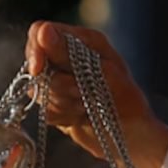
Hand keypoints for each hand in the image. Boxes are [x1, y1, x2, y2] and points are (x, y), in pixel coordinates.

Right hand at [24, 20, 167, 167]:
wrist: (132, 137)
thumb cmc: (127, 101)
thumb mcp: (101, 72)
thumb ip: (69, 53)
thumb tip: (43, 31)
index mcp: (82, 41)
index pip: (40, 32)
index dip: (35, 50)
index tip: (38, 70)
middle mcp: (68, 58)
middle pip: (35, 64)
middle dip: (56, 85)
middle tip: (80, 94)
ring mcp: (61, 82)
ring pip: (38, 90)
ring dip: (62, 103)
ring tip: (85, 107)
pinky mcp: (57, 104)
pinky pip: (43, 110)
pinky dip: (61, 117)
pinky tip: (80, 118)